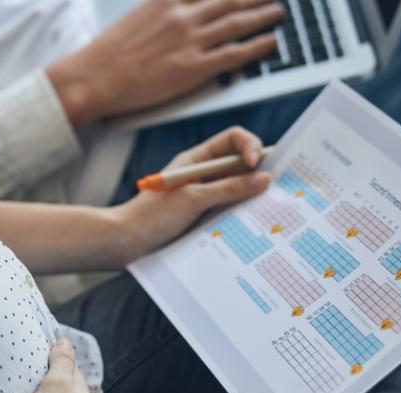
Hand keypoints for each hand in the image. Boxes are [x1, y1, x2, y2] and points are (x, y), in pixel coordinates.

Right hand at [46, 0, 283, 126]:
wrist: (96, 77)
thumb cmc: (110, 51)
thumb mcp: (139, 13)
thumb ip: (164, 6)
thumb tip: (177, 4)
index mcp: (168, 0)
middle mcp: (183, 15)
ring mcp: (190, 41)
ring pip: (237, 23)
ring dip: (262, 15)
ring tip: (279, 12)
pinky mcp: (193, 68)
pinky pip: (233, 54)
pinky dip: (256, 46)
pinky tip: (270, 42)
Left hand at [109, 126, 271, 263]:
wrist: (125, 244)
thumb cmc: (151, 217)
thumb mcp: (193, 199)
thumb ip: (229, 188)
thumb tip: (264, 179)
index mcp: (197, 159)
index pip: (233, 140)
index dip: (251, 146)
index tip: (258, 163)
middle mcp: (203, 175)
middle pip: (241, 165)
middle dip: (259, 172)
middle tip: (274, 187)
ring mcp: (205, 197)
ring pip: (239, 190)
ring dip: (252, 196)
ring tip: (265, 207)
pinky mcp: (204, 217)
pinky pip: (230, 210)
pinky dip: (242, 214)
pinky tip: (250, 224)